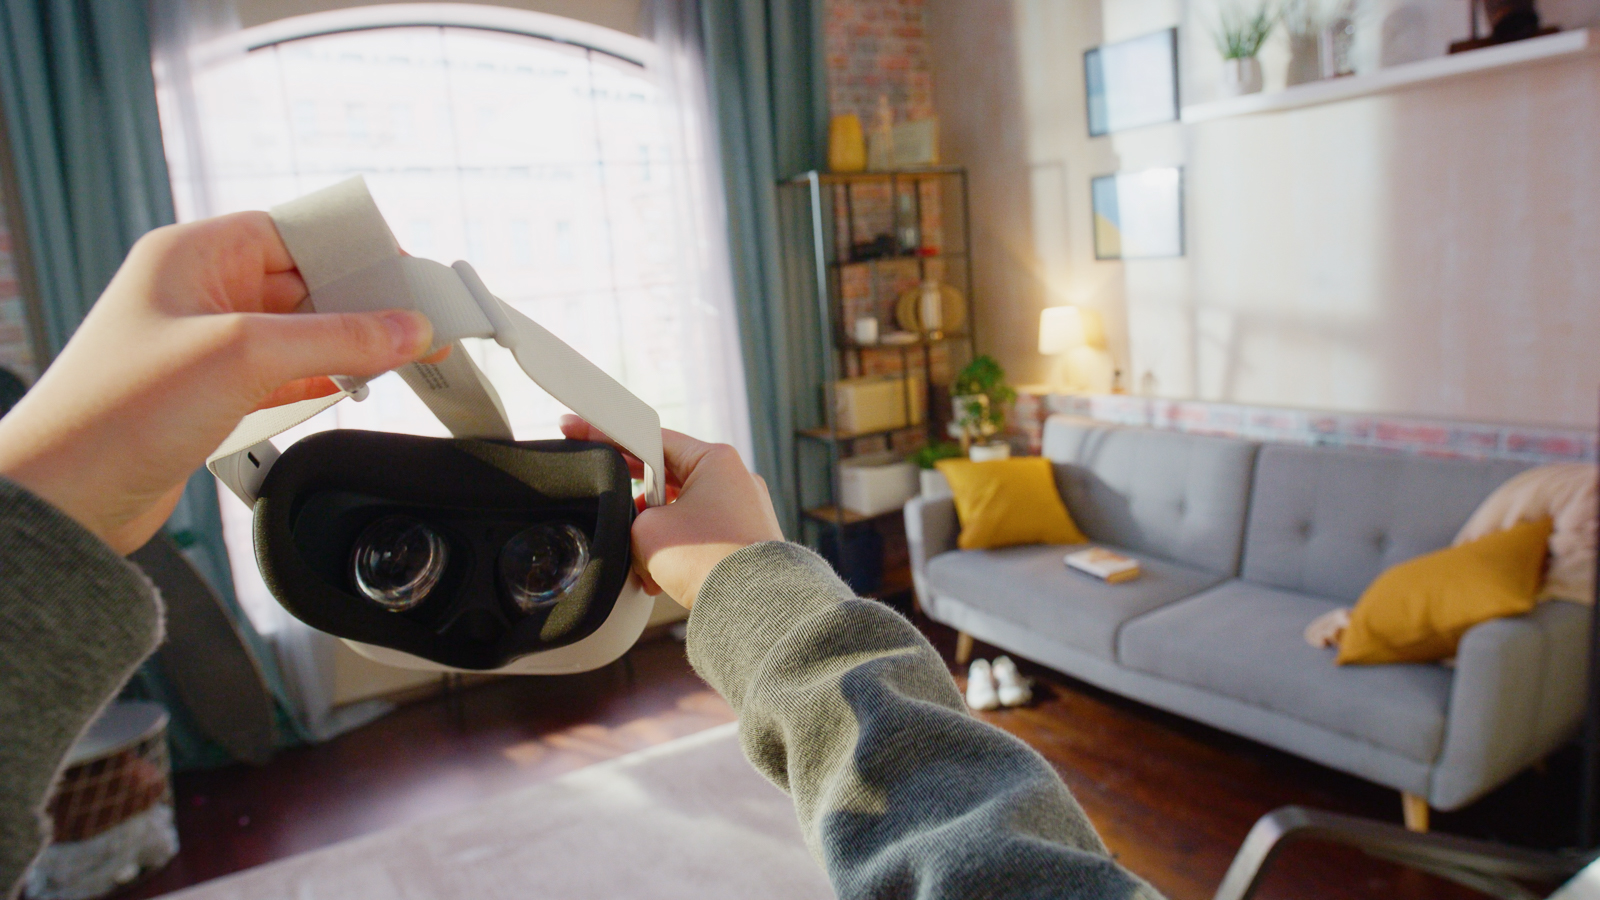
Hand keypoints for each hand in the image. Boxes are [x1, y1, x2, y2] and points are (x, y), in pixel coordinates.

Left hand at [0, 212, 437, 553]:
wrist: (66, 496)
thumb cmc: (118, 411)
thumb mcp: (244, 356)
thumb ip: (338, 338)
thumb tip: (407, 328)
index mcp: (192, 255)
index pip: (293, 231)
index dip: (353, 248)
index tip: (405, 273)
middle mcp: (198, 293)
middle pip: (305, 283)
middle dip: (360, 304)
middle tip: (417, 323)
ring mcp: (207, 346)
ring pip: (300, 333)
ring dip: (345, 346)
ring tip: (398, 358)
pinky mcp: (214, 394)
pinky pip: (286, 373)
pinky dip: (323, 379)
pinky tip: (354, 388)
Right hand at [559, 416, 782, 608]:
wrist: (754, 607)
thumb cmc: (707, 561)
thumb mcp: (645, 530)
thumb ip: (632, 516)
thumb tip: (643, 529)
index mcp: (715, 459)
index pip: (648, 437)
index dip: (607, 435)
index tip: (576, 431)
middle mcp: (735, 477)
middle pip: (666, 474)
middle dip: (635, 497)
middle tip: (607, 499)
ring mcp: (744, 508)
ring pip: (680, 509)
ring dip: (655, 532)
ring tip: (645, 561)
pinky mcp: (745, 537)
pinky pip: (699, 532)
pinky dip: (677, 548)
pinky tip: (661, 576)